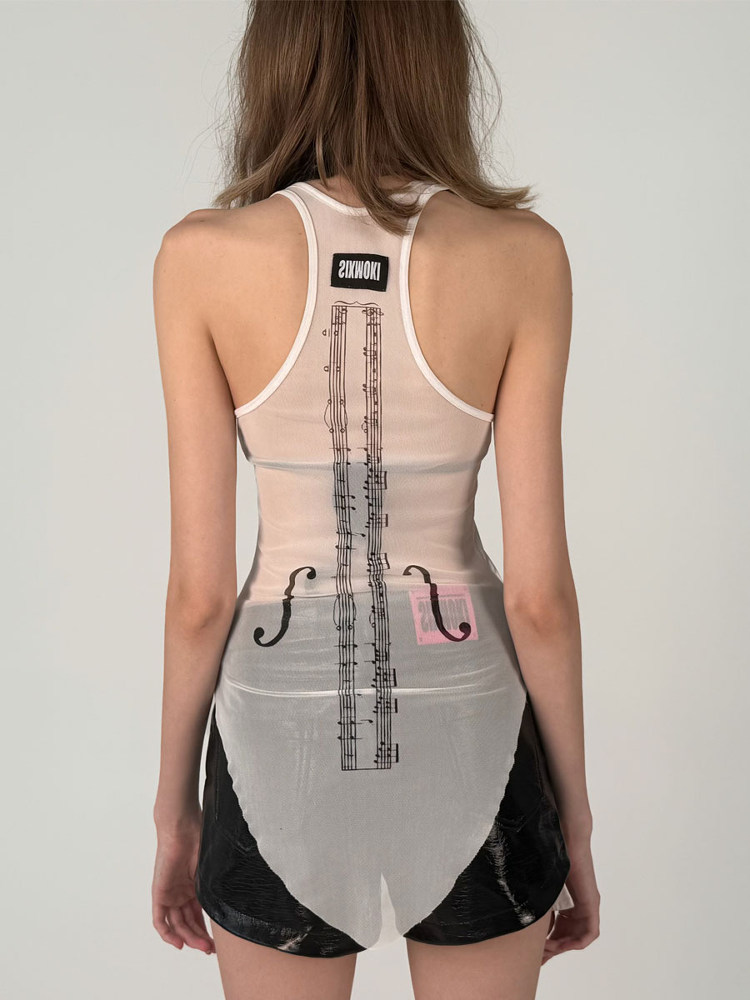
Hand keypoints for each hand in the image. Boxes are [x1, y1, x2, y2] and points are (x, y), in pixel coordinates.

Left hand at [152, 807, 214, 953]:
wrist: (183, 826)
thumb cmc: (200, 839)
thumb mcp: (213, 868)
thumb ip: (217, 887)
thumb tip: (234, 906)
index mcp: (195, 886)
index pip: (199, 915)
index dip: (207, 930)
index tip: (217, 943)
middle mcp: (182, 892)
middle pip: (188, 922)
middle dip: (199, 938)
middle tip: (211, 949)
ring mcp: (170, 893)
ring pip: (176, 924)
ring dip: (188, 938)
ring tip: (202, 947)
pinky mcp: (159, 893)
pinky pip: (160, 919)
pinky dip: (167, 933)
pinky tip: (179, 943)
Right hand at [542, 843, 599, 964]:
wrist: (567, 836)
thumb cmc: (551, 851)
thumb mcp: (540, 881)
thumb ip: (535, 895)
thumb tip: (516, 908)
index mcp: (567, 901)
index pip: (559, 928)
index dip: (548, 942)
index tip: (534, 950)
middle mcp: (579, 906)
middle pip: (569, 936)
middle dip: (553, 949)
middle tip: (538, 957)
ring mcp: (587, 906)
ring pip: (578, 937)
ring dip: (562, 947)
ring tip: (545, 951)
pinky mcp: (591, 904)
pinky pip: (589, 933)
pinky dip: (575, 942)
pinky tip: (560, 943)